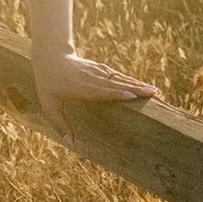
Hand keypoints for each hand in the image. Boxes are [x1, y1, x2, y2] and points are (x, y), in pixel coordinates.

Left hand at [32, 50, 157, 148]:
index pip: (99, 91)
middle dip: (134, 88)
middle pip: (114, 84)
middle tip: (152, 93)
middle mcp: (90, 78)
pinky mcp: (100, 68)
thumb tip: (71, 145)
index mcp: (79, 87)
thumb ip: (60, 124)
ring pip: (118, 78)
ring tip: (153, 90)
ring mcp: (96, 71)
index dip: (115, 93)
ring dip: (136, 83)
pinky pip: (117, 75)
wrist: (51, 56)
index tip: (131, 96)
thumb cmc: (49, 84)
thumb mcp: (49, 105)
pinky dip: (131, 80)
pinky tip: (142, 85)